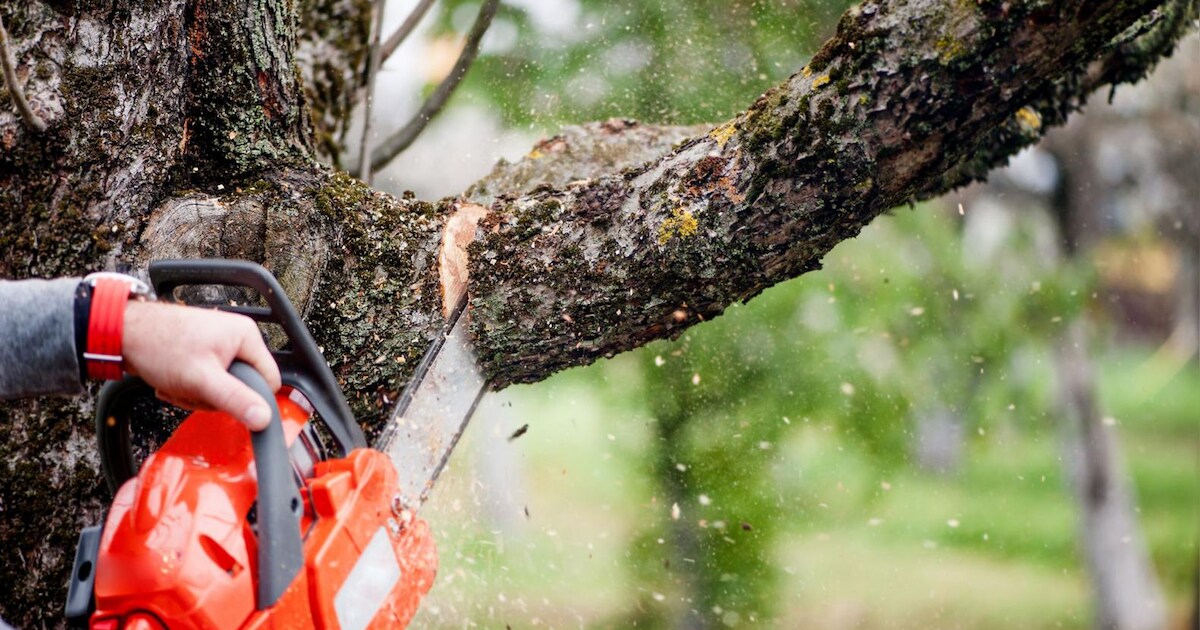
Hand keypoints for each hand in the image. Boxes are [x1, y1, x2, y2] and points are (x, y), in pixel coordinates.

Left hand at [120, 301, 281, 429]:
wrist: (122, 333)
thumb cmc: (159, 346)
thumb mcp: (202, 379)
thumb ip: (235, 399)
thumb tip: (264, 418)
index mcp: (246, 336)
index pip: (269, 380)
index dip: (249, 398)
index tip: (224, 401)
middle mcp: (236, 338)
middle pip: (243, 386)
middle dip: (214, 397)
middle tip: (192, 389)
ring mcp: (219, 345)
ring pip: (222, 387)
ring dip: (198, 394)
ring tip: (178, 384)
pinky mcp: (202, 353)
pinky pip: (207, 382)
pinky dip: (189, 388)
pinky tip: (173, 381)